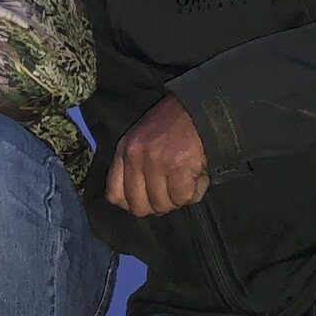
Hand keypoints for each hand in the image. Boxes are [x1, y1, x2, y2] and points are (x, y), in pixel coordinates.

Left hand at [106, 95, 209, 216]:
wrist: (201, 108)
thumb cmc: (173, 126)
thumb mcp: (141, 140)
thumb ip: (134, 167)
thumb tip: (139, 200)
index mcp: (124, 151)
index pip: (115, 195)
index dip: (133, 204)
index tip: (148, 201)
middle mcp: (135, 157)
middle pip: (139, 206)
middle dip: (158, 206)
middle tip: (173, 193)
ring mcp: (155, 162)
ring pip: (162, 205)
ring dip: (179, 199)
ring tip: (188, 180)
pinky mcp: (178, 166)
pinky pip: (183, 198)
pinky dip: (195, 193)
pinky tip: (199, 178)